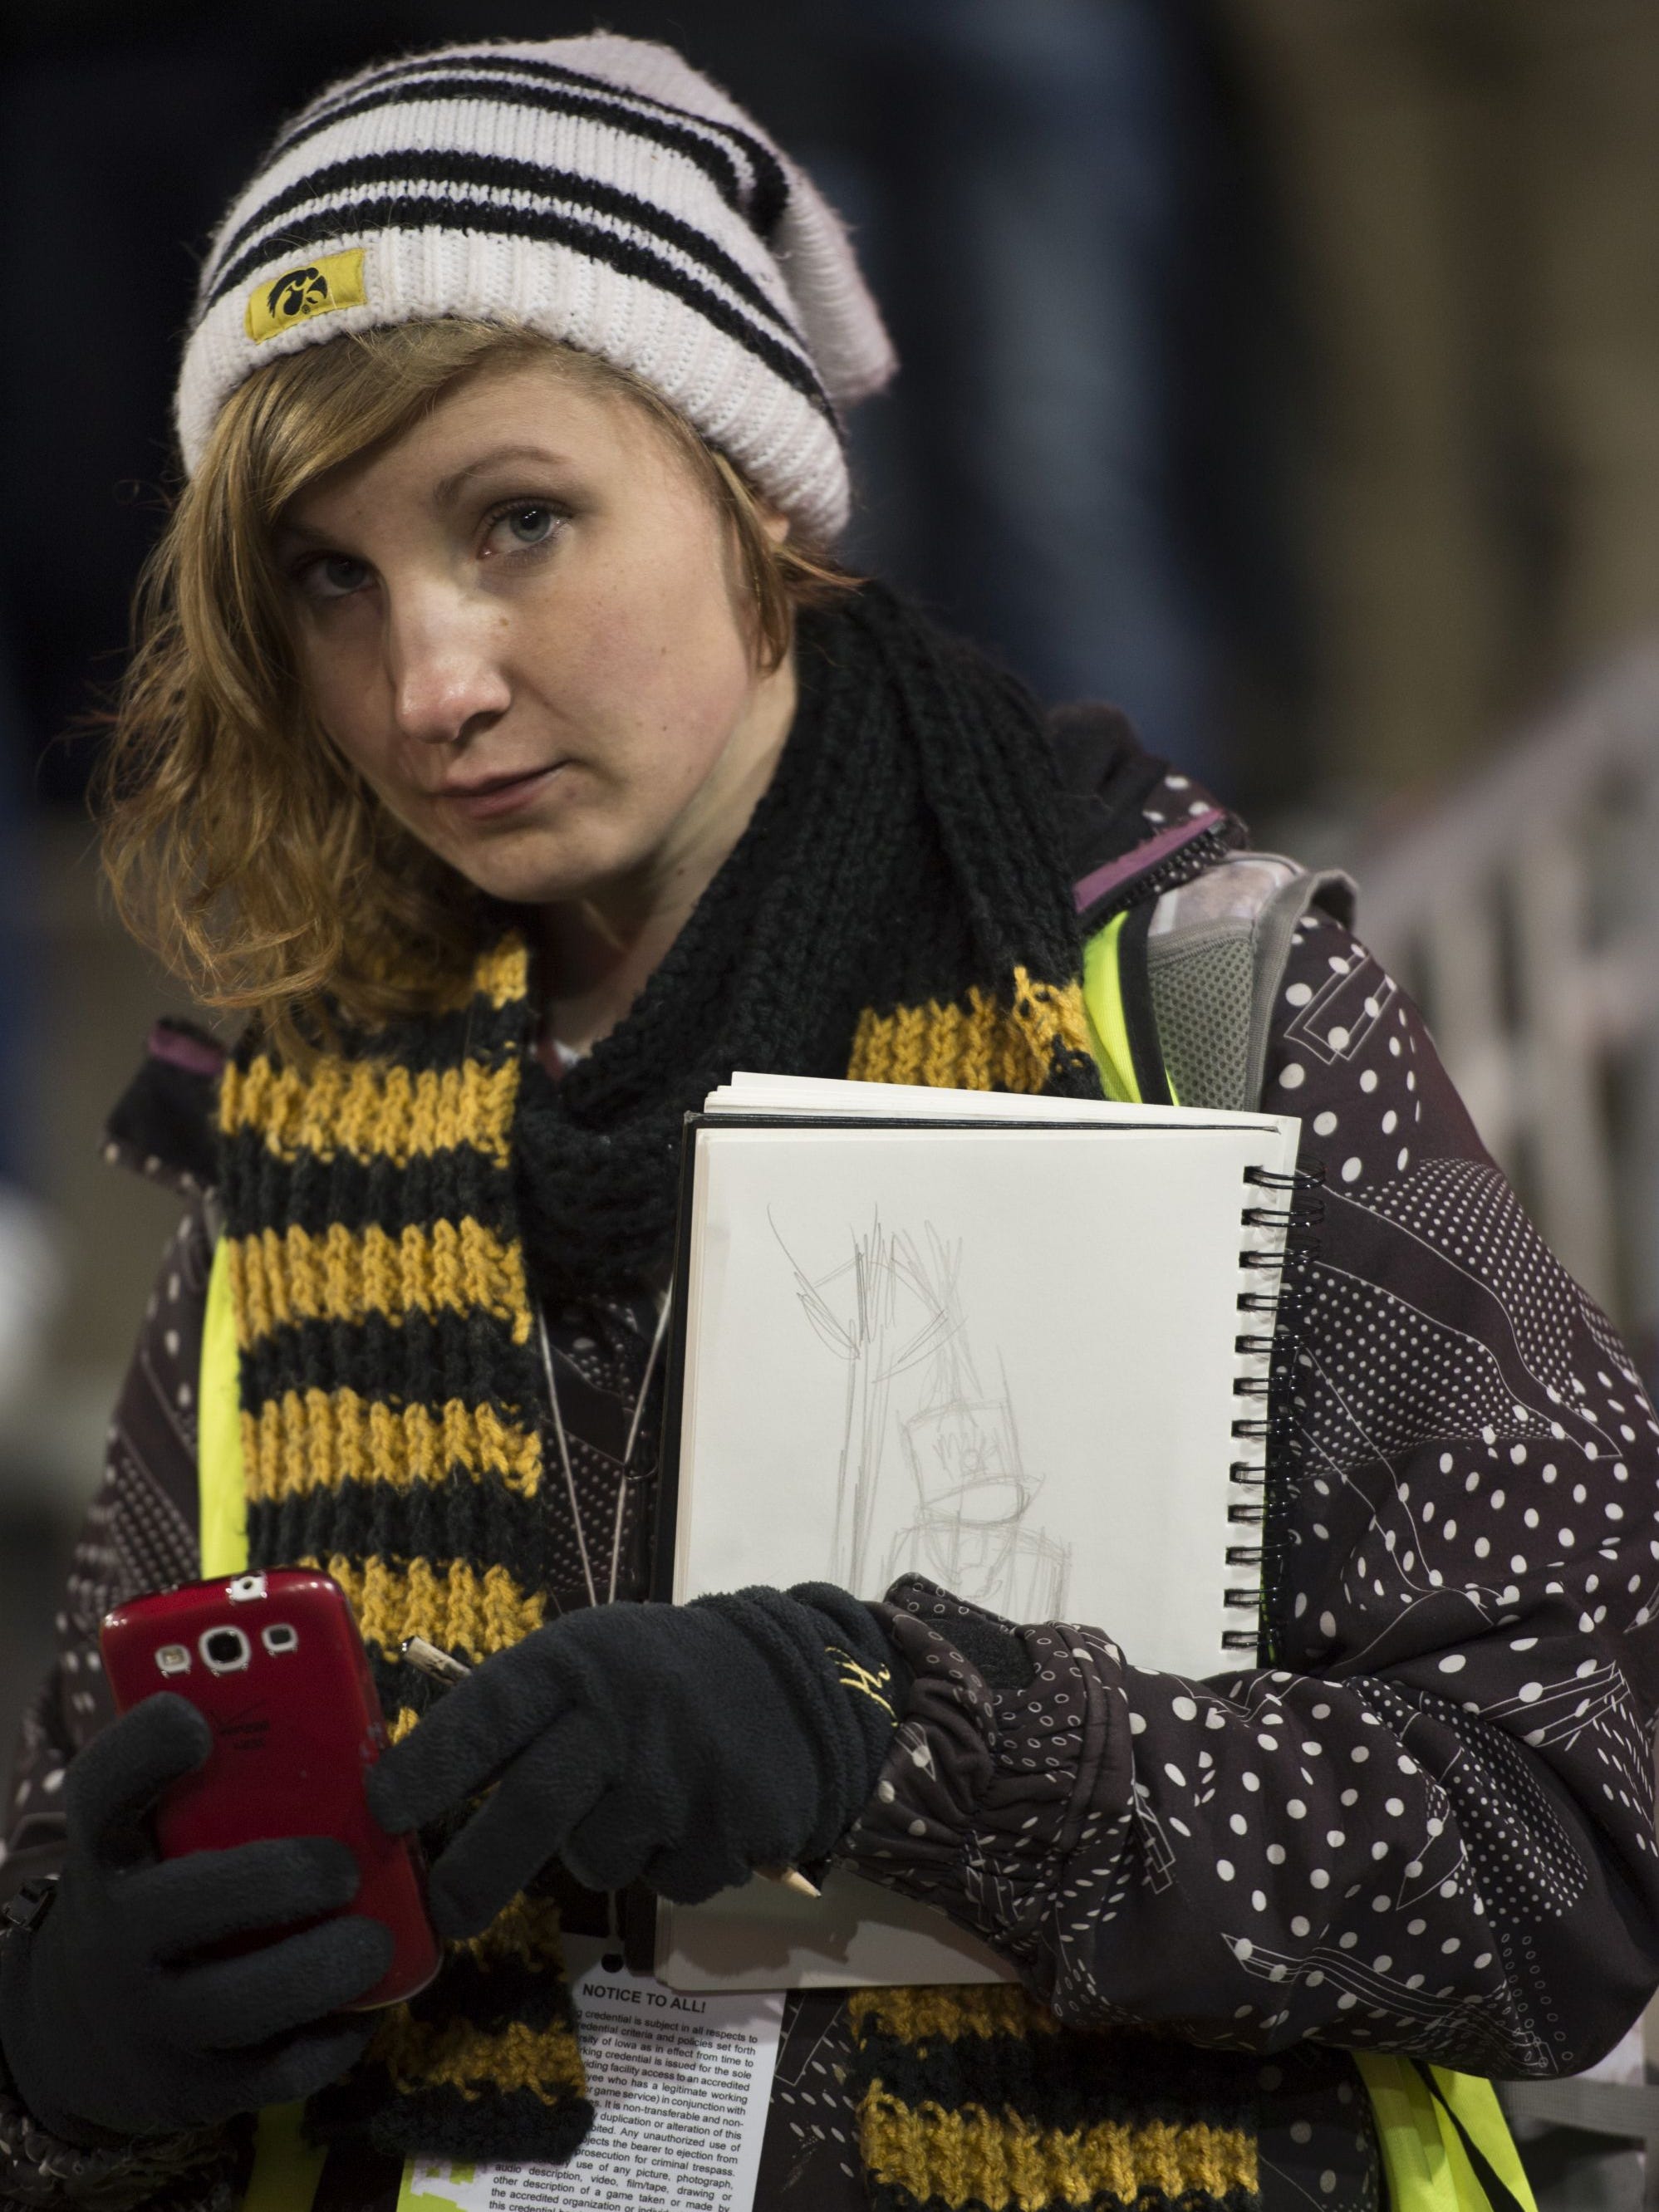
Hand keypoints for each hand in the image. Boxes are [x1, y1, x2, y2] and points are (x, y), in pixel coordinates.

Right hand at [0, 1695, 391, 2141]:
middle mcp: (111, 1937)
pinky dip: (327, 2043)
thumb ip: (221, 1793)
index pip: (102, 1791)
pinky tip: (365, 2008)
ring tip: (374, 1942)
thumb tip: (343, 1726)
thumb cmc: (158, 1898)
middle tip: (345, 1865)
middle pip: (182, 1906)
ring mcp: (145, 2021)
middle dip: (275, 1880)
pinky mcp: (187, 2090)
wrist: (79, 2033)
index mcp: (107, 1854)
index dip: (142, 1750)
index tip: (198, 1723)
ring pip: (234, 2005)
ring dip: (317, 1970)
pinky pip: (268, 2074)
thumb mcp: (156, 1843)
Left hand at [366, 1585, 902, 1934]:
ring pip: (597, 1858)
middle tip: (446, 1914)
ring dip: (603, 1849)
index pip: (488, 1714)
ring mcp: (680, 1772)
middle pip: (532, 1810)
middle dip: (476, 1874)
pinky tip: (692, 1814)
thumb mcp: (584, 1659)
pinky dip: (669, 1863)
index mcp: (573, 1664)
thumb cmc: (653, 1675)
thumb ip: (512, 1715)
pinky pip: (666, 1880)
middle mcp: (622, 1714)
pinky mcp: (729, 1823)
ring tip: (638, 1796)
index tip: (380, 1813)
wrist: (789, 1679)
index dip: (430, 1764)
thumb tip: (404, 1797)